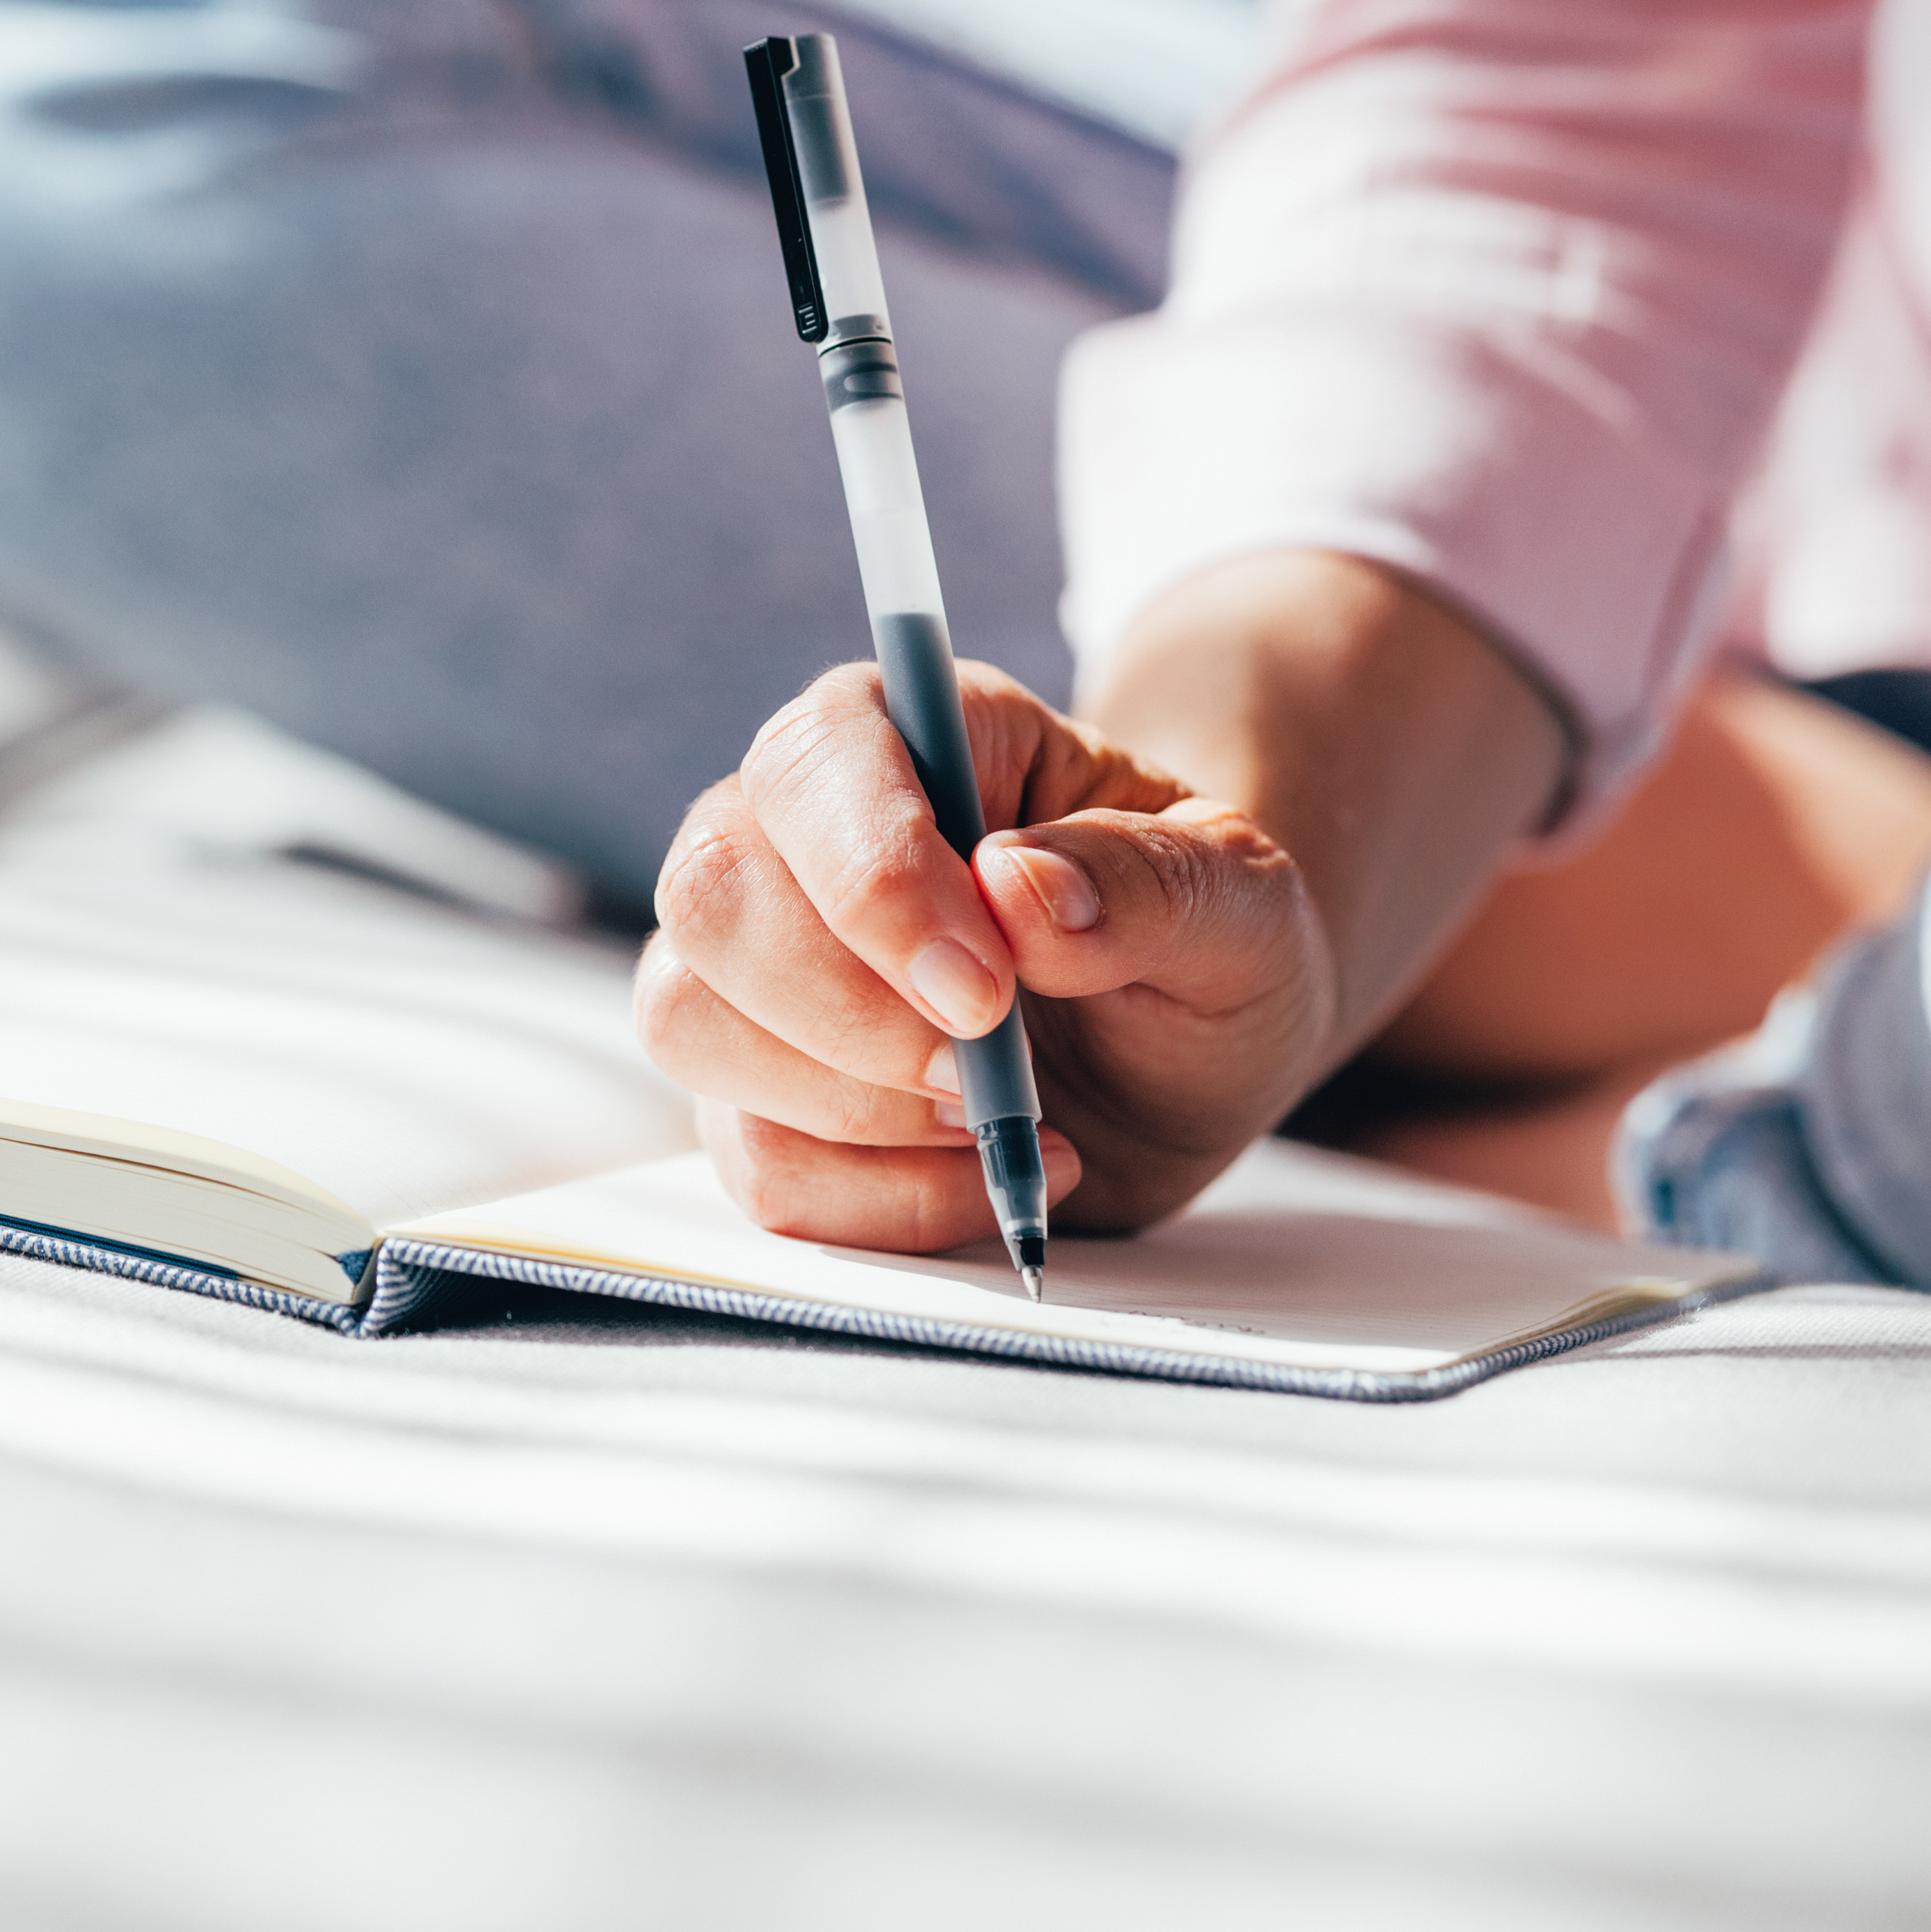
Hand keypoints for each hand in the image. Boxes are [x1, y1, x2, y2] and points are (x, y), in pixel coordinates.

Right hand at [636, 658, 1341, 1251]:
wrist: (1188, 1049)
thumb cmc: (1203, 939)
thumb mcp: (1241, 902)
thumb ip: (1152, 880)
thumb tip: (1022, 889)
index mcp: (913, 732)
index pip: (815, 760)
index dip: (872, 876)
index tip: (985, 993)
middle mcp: (797, 833)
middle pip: (711, 892)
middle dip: (844, 1010)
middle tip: (985, 1075)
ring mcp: (757, 964)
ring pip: (689, 1022)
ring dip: (847, 1107)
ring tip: (992, 1119)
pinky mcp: (757, 1088)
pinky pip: (746, 1157)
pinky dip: (870, 1198)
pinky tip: (981, 1175)